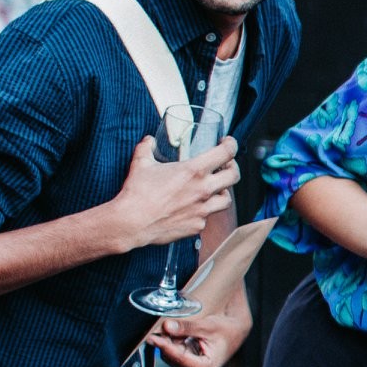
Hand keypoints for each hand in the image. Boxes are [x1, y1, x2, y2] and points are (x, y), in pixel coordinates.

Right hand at [108, 137, 239, 252]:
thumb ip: (146, 148)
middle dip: (233, 168)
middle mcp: (203, 190)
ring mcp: (203, 210)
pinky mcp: (197, 226)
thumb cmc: (137, 193)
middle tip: (226, 165)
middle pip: (234, 176)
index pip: (226, 153)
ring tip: (215, 189)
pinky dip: (204, 211)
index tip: (228, 143)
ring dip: (223, 192)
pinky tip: (194, 208)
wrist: (132, 222)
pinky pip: (207, 217)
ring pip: (226, 200)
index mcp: (194, 171)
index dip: (231, 145)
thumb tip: (148, 140)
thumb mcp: (141, 163)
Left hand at [146, 309, 248, 366]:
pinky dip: (171, 343)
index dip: (165, 346)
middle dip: (166, 341)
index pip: (179, 358)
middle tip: (163, 324)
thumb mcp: (208, 326)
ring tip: (177, 328)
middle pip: (172, 358)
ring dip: (169, 341)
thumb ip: (187, 327)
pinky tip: (178, 335)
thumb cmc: (225, 331)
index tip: (152, 337)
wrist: (233, 334)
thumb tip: (167, 326)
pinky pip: (171, 355)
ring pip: (169, 356)